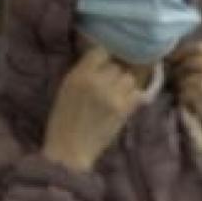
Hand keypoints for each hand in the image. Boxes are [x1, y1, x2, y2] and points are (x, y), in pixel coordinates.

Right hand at [43, 47, 145, 172]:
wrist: (70, 149)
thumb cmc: (64, 120)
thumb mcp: (66, 90)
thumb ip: (84, 73)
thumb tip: (104, 58)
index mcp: (78, 76)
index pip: (100, 52)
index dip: (104, 58)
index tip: (103, 66)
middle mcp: (96, 82)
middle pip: (117, 66)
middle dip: (114, 75)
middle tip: (107, 87)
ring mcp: (112, 95)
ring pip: (130, 79)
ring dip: (125, 86)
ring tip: (115, 97)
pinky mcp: (124, 109)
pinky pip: (137, 93)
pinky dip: (133, 97)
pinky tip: (124, 104)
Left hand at [168, 44, 201, 157]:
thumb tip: (179, 60)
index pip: (201, 47)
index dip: (184, 52)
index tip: (174, 61)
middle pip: (189, 57)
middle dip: (177, 67)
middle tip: (173, 79)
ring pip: (182, 74)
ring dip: (178, 85)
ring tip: (186, 98)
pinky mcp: (201, 91)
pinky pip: (180, 90)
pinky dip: (181, 100)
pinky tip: (192, 108)